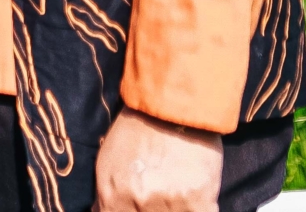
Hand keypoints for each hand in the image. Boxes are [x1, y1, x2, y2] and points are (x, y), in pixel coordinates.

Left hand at [94, 109, 221, 211]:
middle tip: (159, 191)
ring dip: (176, 209)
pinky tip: (196, 196)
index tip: (136, 207)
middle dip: (151, 209)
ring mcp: (169, 203)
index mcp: (112, 194)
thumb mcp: (108, 161)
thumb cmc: (137, 130)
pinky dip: (199, 208)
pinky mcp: (198, 201)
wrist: (172, 104)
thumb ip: (106, 195)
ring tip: (176, 190)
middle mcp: (138, 201)